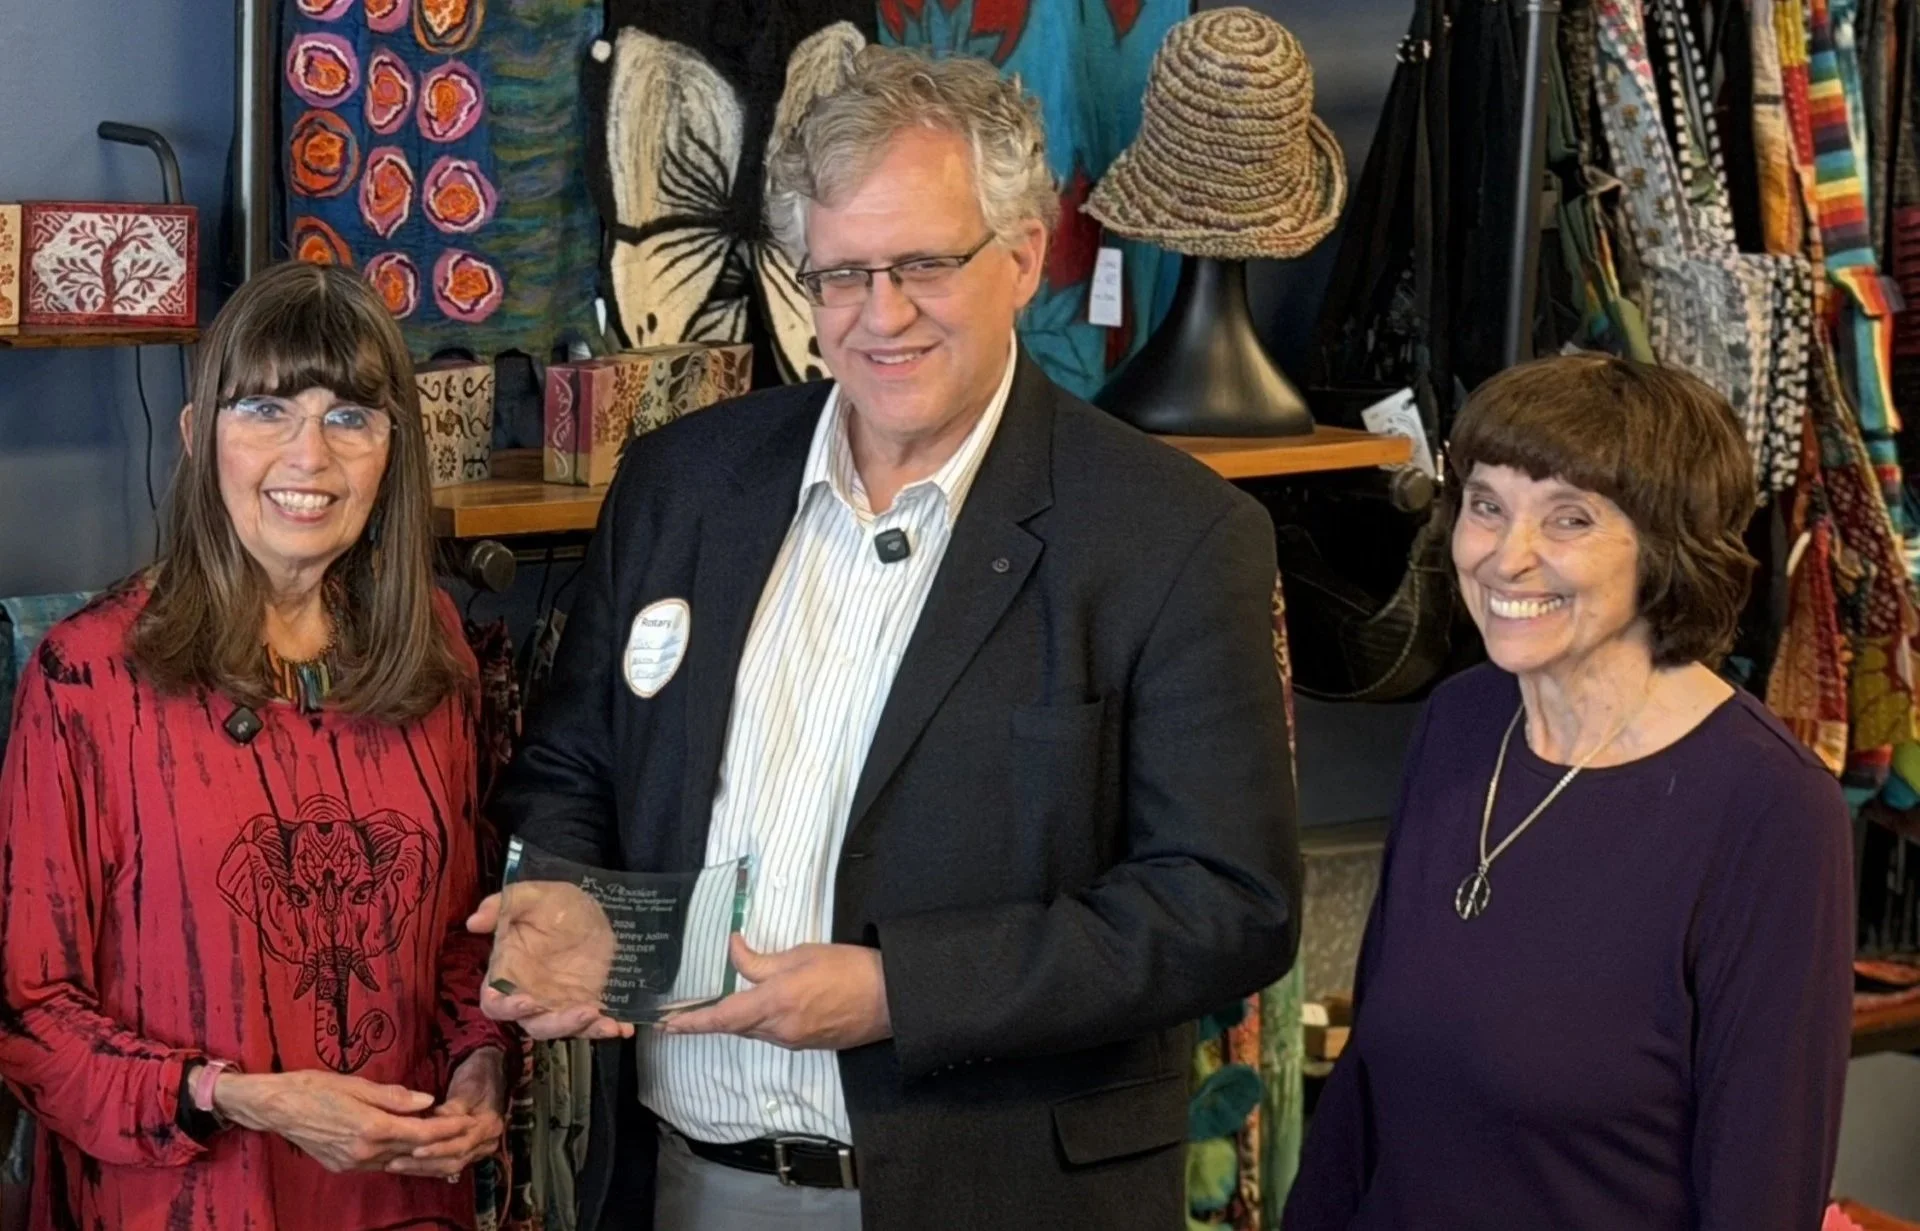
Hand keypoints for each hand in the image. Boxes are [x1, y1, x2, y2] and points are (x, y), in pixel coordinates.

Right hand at [212, 1069, 471, 1172]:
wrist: (274, 1108)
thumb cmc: (313, 1087)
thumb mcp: (357, 1084)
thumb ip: (394, 1096)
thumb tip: (427, 1100)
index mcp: (370, 1128)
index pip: (421, 1132)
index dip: (447, 1128)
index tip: (466, 1121)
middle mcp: (364, 1152)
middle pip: (412, 1152)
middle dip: (440, 1143)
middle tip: (463, 1133)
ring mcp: (352, 1163)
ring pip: (397, 1162)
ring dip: (421, 1153)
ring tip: (445, 1143)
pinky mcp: (342, 1166)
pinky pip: (379, 1164)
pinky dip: (399, 1157)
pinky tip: (410, 1149)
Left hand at [386, 1046, 507, 1179]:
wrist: (489, 1072)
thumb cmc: (476, 1075)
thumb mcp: (467, 1087)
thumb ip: (453, 1107)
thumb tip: (438, 1117)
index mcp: (489, 1127)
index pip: (462, 1145)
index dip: (438, 1149)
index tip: (413, 1150)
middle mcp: (486, 1143)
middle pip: (454, 1161)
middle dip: (424, 1164)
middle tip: (394, 1163)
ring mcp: (476, 1150)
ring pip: (447, 1167)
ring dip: (420, 1168)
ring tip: (393, 1166)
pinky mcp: (465, 1152)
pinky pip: (444, 1165)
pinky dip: (424, 1166)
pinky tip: (404, 1165)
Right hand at [468, 890, 634, 1041]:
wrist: (590, 908)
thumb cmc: (552, 904)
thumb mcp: (532, 896)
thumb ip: (503, 905)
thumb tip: (473, 922)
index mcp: (508, 972)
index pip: (495, 1003)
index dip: (507, 1008)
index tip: (528, 1002)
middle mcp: (530, 994)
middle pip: (534, 1024)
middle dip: (557, 1023)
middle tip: (583, 1010)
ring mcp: (559, 1002)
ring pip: (564, 1028)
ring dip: (583, 1028)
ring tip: (606, 1020)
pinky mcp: (586, 1002)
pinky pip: (594, 1024)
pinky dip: (607, 1027)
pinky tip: (624, 1026)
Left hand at [659, 935, 890, 1050]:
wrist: (889, 998)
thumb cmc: (848, 968)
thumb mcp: (801, 954)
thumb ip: (761, 961)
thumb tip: (732, 950)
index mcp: (774, 1003)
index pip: (723, 1017)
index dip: (692, 1023)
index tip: (667, 1025)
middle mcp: (779, 1030)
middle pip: (735, 1027)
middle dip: (711, 1021)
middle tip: (683, 1015)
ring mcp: (793, 1041)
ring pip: (754, 1032)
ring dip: (738, 1020)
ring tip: (720, 1008)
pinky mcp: (807, 1044)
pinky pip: (773, 1035)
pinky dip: (760, 1023)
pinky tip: (762, 1008)